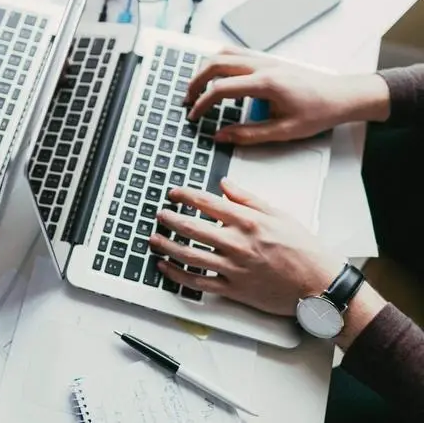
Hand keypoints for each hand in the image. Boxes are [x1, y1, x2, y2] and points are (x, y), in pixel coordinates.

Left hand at [148, 179, 343, 315]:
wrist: (319, 285)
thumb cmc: (304, 250)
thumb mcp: (279, 215)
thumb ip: (249, 199)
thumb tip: (225, 184)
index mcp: (248, 222)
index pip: (207, 203)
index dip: (185, 196)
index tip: (173, 193)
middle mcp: (237, 243)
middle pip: (192, 228)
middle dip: (170, 219)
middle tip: (160, 214)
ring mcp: (233, 268)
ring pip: (190, 256)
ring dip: (167, 246)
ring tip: (154, 239)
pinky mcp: (233, 289)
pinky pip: (198, 282)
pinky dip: (178, 276)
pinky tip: (165, 267)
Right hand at [184, 53, 389, 144]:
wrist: (344, 95)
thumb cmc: (320, 112)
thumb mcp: (284, 131)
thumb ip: (248, 135)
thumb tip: (220, 136)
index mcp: (266, 83)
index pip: (221, 89)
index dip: (202, 104)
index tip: (194, 116)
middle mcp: (263, 66)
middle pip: (216, 64)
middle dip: (196, 81)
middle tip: (187, 100)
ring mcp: (266, 59)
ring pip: (224, 54)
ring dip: (206, 69)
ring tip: (197, 88)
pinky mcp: (269, 60)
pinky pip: (236, 54)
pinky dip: (220, 64)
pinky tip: (218, 79)